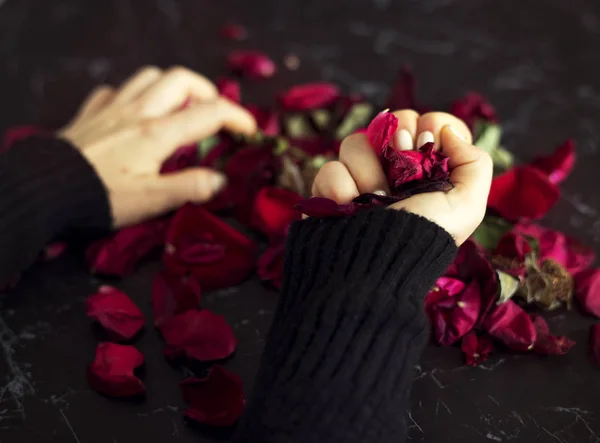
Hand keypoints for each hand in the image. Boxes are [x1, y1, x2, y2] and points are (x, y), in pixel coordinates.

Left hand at [59, 66, 255, 227]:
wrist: (46, 189)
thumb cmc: (101, 197)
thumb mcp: (152, 201)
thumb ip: (191, 188)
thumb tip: (221, 180)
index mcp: (158, 133)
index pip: (210, 113)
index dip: (238, 117)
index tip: (249, 131)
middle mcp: (139, 112)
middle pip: (181, 79)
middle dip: (206, 92)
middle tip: (215, 115)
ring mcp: (112, 108)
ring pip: (149, 77)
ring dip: (171, 87)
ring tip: (179, 110)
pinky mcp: (91, 114)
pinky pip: (115, 90)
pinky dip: (134, 96)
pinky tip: (135, 114)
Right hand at [311, 110, 492, 244]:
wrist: (374, 268)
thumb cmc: (422, 238)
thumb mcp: (466, 207)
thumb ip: (474, 163)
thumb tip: (446, 132)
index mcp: (426, 171)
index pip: (427, 123)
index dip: (428, 126)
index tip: (425, 144)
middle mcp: (392, 171)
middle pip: (389, 122)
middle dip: (395, 144)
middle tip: (399, 172)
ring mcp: (359, 178)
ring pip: (354, 143)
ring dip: (366, 173)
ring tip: (374, 200)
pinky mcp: (330, 190)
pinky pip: (329, 168)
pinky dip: (340, 188)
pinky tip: (349, 207)